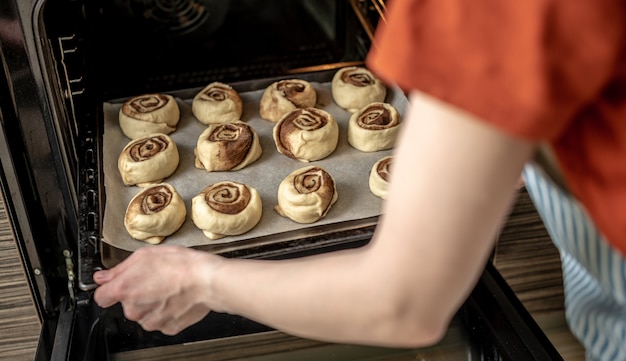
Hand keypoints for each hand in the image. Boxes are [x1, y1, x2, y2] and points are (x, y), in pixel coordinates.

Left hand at [93, 245, 220, 334]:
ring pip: (144, 314)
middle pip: (126, 304)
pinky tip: (176, 298)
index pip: (101, 297)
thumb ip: (119, 268)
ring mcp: (151, 321)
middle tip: (155, 279)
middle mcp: (134, 309)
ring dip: (152, 304)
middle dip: (137, 294)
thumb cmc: (181, 265)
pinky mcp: (168, 327)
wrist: (207, 280)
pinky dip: (166, 311)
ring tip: (168, 288)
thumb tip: (103, 277)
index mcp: (125, 289)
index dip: (109, 289)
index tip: (116, 285)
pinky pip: (161, 320)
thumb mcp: (146, 255)